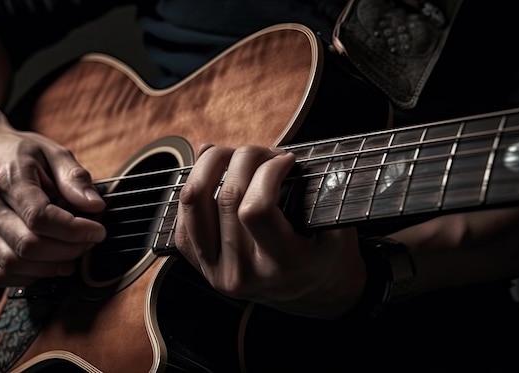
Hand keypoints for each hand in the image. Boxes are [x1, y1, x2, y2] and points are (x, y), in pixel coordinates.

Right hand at [0, 120, 105, 285]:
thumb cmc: (18, 153)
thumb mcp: (53, 152)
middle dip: (68, 250)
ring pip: (14, 265)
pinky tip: (48, 264)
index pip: (40, 217)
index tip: (97, 230)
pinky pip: (0, 275)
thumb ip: (75, 178)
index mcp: (9, 181)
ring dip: (51, 267)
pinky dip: (29, 276)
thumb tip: (95, 206)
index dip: (74, 230)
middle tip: (89, 242)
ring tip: (73, 254)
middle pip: (29, 246)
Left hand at [175, 145, 365, 318]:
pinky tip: (213, 172)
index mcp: (282, 265)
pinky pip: (183, 218)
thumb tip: (274, 153)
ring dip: (209, 165)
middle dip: (244, 158)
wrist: (312, 294)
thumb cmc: (327, 254)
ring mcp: (216, 271)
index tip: (286, 159)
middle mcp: (243, 273)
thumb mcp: (335, 227)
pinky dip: (194, 186)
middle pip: (226, 198)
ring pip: (193, 203)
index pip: (255, 209)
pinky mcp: (200, 265)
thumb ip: (314, 191)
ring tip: (234, 156)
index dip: (268, 172)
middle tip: (264, 152)